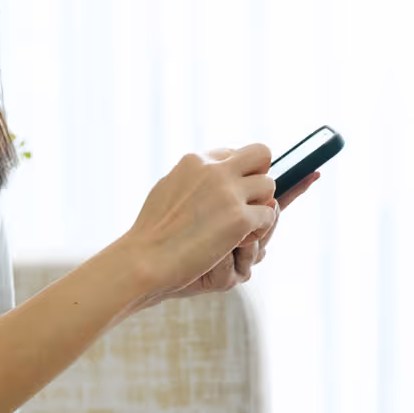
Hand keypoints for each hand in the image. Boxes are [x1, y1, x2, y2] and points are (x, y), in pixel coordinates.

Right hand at [152, 156, 321, 301]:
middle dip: (260, 176)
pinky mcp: (239, 219)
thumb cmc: (152, 233)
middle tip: (247, 202)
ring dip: (261, 206)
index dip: (237, 175)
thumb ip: (193, 179)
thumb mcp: (168, 189)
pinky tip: (239, 241)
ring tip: (241, 226)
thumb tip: (210, 173)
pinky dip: (259, 231)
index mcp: (195, 160)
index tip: (228, 196)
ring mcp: (229, 193)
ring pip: (269, 186)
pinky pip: (268, 216)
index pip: (235, 153)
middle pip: (262, 154)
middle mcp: (215, 170)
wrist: (144, 259)